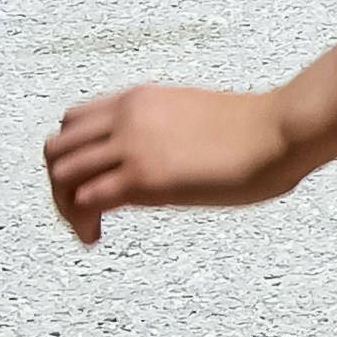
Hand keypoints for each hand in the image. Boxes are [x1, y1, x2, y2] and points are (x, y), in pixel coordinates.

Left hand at [44, 81, 308, 243]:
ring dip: (64, 206)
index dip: (72, 155)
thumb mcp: (194, 116)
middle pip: (57, 148)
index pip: (73, 122)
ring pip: (61, 174)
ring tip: (87, 229)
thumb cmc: (257, 129)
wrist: (280, 131)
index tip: (90, 182)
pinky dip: (81, 222)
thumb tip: (169, 156)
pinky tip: (95, 236)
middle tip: (81, 212)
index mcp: (139, 100)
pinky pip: (86, 198)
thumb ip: (166, 131)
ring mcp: (132, 147)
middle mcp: (127, 118)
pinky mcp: (143, 179)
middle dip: (59, 184)